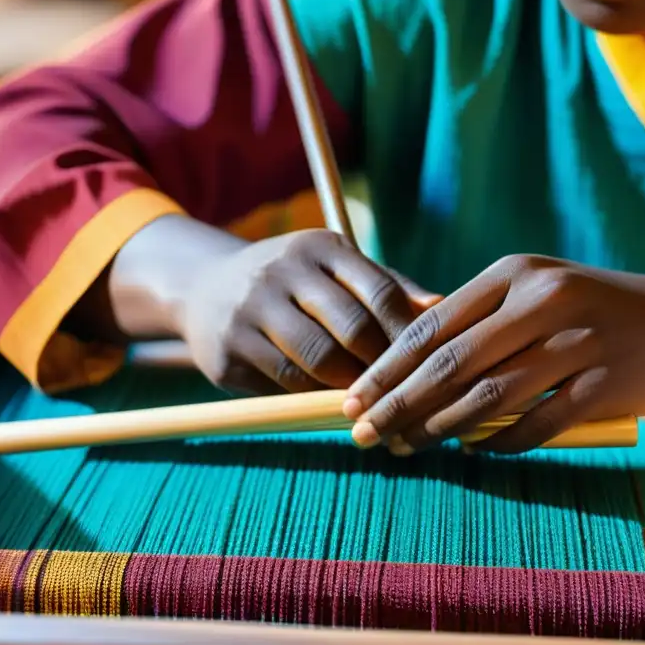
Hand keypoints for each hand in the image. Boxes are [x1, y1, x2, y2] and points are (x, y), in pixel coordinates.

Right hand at [175, 228, 438, 393]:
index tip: (425, 357)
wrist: (203, 288)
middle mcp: (280, 271)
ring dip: (349, 386)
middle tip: (399, 385)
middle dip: (381, 363)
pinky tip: (328, 397)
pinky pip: (285, 382)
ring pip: (318, 362)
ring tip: (368, 395)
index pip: (380, 291)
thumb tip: (441, 307)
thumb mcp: (334, 268)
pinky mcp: (227, 352)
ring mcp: (249, 311)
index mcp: (318, 247)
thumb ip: (388, 285)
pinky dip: (313, 394)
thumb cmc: (294, 281)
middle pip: (352, 330)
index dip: (407, 331)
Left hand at [341, 255, 644, 453]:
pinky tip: (474, 453)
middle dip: (399, 403)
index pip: (433, 324)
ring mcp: (575, 342)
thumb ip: (478, 322)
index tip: (353, 399)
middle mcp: (543, 301)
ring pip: (490, 395)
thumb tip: (403, 371)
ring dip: (441, 427)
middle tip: (365, 434)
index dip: (387, 367)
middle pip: (452, 362)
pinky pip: (538, 422)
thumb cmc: (589, 312)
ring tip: (408, 447)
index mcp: (514, 275)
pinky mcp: (602, 383)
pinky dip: (501, 442)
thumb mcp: (534, 294)